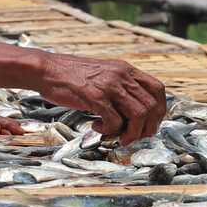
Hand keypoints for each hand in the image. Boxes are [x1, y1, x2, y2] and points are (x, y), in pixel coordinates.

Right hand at [39, 54, 165, 145]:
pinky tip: (96, 127)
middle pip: (152, 106)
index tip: (149, 124)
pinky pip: (114, 121)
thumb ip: (118, 88)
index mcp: (125, 69)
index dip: (159, 111)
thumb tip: (131, 112)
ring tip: (118, 137)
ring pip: (138, 115)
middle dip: (147, 128)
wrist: (47, 70)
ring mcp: (109, 85)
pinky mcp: (94, 96)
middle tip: (133, 136)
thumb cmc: (70, 76)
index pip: (158, 90)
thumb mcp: (102, 75)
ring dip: (131, 133)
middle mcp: (121, 75)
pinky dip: (109, 130)